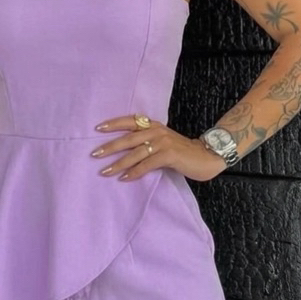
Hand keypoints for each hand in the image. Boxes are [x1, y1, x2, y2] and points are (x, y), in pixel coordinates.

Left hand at [91, 116, 226, 182]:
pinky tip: (124, 178)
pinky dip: (134, 172)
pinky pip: (146, 164)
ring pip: (135, 153)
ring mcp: (163, 142)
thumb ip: (147, 141)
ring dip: (118, 163)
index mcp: (154, 125)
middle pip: (128, 138)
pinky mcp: (169, 155)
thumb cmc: (181, 151)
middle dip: (110, 146)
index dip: (114, 123)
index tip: (97, 128)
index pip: (130, 121)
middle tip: (94, 154)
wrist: (206, 156)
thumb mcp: (163, 141)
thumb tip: (124, 150)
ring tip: (104, 171)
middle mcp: (157, 131)